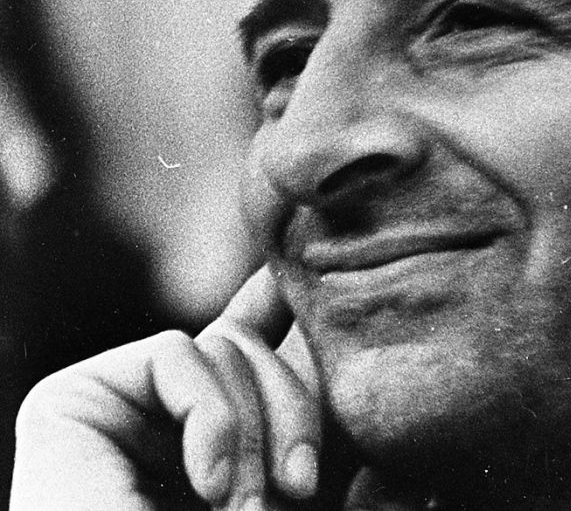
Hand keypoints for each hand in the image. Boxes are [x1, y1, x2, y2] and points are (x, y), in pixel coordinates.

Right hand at [11, 266, 326, 509]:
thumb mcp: (274, 489)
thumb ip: (285, 415)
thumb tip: (297, 324)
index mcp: (204, 441)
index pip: (243, 351)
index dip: (270, 310)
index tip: (293, 280)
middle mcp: (157, 419)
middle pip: (249, 349)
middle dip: (292, 410)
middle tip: (300, 488)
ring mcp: (114, 409)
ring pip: (223, 347)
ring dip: (251, 430)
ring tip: (241, 506)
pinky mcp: (73, 400)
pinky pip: (180, 352)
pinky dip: (211, 416)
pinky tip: (208, 481)